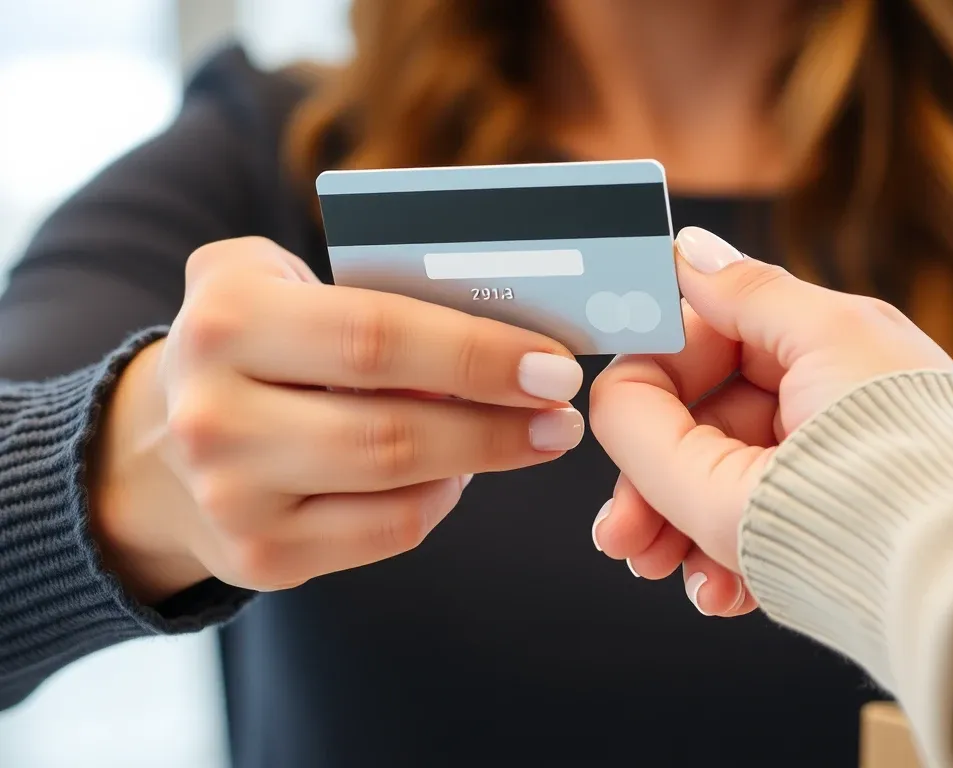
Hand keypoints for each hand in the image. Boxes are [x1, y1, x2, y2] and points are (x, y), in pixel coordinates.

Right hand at [91, 237, 585, 602]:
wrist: (160, 448)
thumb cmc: (256, 346)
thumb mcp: (280, 283)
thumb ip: (370, 284)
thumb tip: (501, 324)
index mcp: (227, 319)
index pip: (377, 335)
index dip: (477, 354)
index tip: (554, 363)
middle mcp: (215, 414)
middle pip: (393, 425)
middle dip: (499, 420)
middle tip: (564, 412)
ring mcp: (232, 496)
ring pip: (397, 484)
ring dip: (483, 458)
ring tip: (536, 436)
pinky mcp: (259, 558)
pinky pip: (387, 531)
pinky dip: (438, 499)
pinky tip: (459, 472)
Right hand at [589, 227, 952, 615]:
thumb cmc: (904, 446)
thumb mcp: (820, 347)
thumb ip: (740, 296)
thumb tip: (689, 245)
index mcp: (818, 345)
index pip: (704, 344)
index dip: (651, 383)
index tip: (610, 424)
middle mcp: (818, 402)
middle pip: (700, 426)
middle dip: (649, 479)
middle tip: (618, 533)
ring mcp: (822, 467)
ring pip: (714, 485)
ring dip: (674, 527)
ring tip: (655, 569)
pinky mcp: (829, 527)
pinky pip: (754, 534)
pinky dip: (724, 562)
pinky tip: (715, 591)